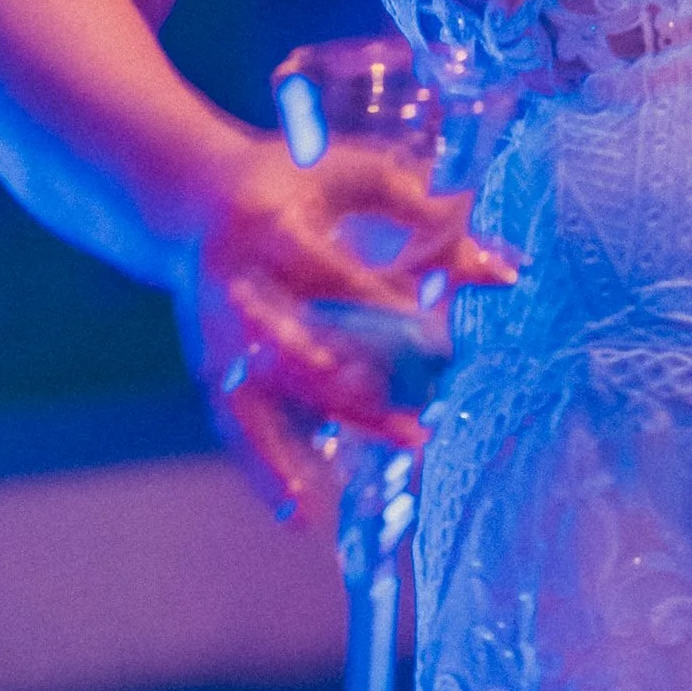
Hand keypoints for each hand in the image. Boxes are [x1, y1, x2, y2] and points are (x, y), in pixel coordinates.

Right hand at [176, 132, 515, 526]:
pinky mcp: (209, 364)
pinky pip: (238, 424)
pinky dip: (267, 469)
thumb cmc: (289, 177)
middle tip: (418, 425)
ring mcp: (216, 330)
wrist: (186, 191)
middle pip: (301, 344)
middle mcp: (236, 282)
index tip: (440, 335)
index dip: (387, 304)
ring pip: (270, 394)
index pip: (334, 274)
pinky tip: (301, 515)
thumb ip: (424, 212)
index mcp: (272, 223)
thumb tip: (505, 268)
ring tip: (377, 465)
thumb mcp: (352, 175)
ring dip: (330, 430)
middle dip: (357, 387)